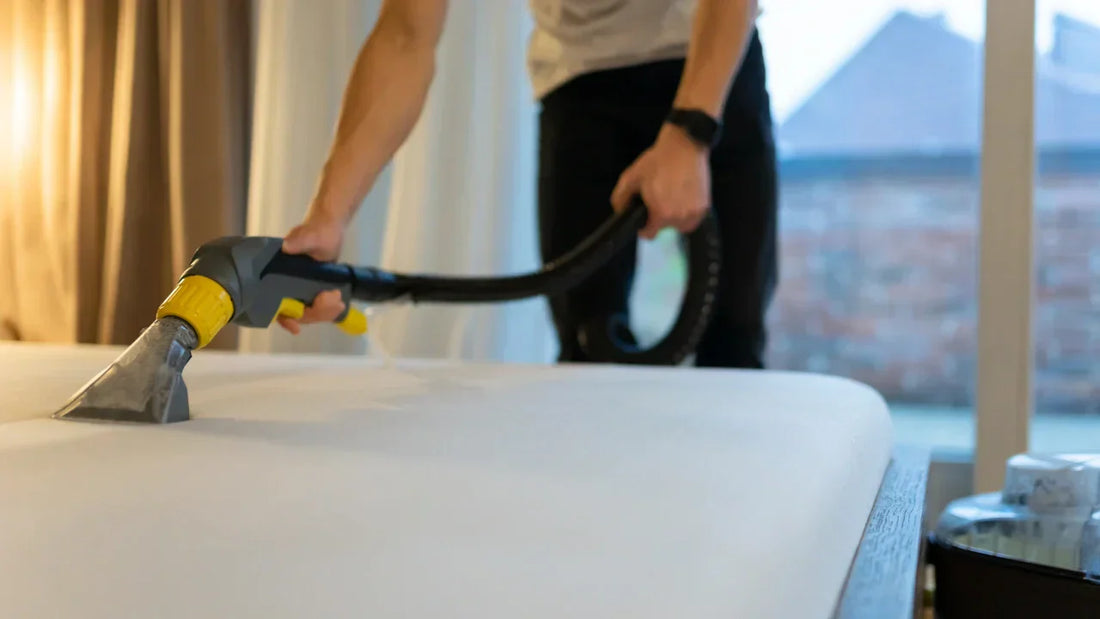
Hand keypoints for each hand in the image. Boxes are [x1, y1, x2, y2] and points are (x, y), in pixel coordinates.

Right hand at [277, 211, 348, 333]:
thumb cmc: (317, 231)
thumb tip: (287, 246)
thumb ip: (299, 240)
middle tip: (333, 298)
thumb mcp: (309, 236)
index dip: (284, 318)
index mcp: (277, 276)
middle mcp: (286, 286)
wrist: (328, 229)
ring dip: (324, 312)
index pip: (275, 305)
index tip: (295, 327)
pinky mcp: (312, 290)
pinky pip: (317, 307)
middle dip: (315, 312)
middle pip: (296, 313)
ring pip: (309, 312)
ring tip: (338, 299)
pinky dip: (328, 308)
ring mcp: (300, 290)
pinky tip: (338, 302)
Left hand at [610, 124, 710, 238]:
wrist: (684, 145)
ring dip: (674, 216)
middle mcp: (680, 218)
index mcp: (661, 213)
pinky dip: (687, 211)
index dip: (643, 226)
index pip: (649, 234)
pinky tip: (682, 195)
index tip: (644, 215)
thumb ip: (620, 198)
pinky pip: (692, 218)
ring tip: (671, 196)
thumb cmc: (658, 160)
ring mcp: (694, 213)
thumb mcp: (631, 177)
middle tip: (658, 197)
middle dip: (659, 217)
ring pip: (679, 225)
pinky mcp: (705, 207)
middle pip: (664, 228)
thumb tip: (620, 212)